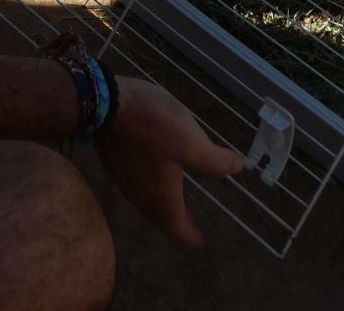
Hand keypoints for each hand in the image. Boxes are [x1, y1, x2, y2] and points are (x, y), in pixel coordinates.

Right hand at [95, 76, 244, 246]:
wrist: (105, 103)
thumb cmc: (153, 125)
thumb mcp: (192, 141)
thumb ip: (215, 160)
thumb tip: (238, 168)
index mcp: (161, 196)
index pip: (177, 228)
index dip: (190, 236)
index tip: (199, 240)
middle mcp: (139, 196)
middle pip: (159, 219)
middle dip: (175, 223)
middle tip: (187, 222)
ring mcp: (122, 180)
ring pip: (143, 203)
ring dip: (159, 207)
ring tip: (169, 199)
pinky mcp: (111, 163)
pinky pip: (131, 186)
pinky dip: (144, 189)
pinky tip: (146, 172)